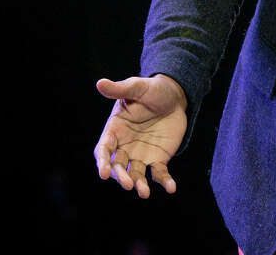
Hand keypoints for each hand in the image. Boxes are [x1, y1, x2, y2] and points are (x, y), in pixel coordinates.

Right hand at [93, 74, 187, 197]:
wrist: (175, 96)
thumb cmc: (152, 89)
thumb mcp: (137, 87)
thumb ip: (120, 89)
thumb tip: (100, 83)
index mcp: (115, 130)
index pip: (103, 149)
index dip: (102, 162)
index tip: (104, 174)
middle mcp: (124, 146)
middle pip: (118, 166)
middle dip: (121, 176)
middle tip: (129, 184)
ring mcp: (141, 154)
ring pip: (136, 174)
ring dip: (139, 184)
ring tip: (144, 193)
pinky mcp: (158, 158)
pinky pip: (159, 173)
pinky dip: (164, 181)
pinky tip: (171, 188)